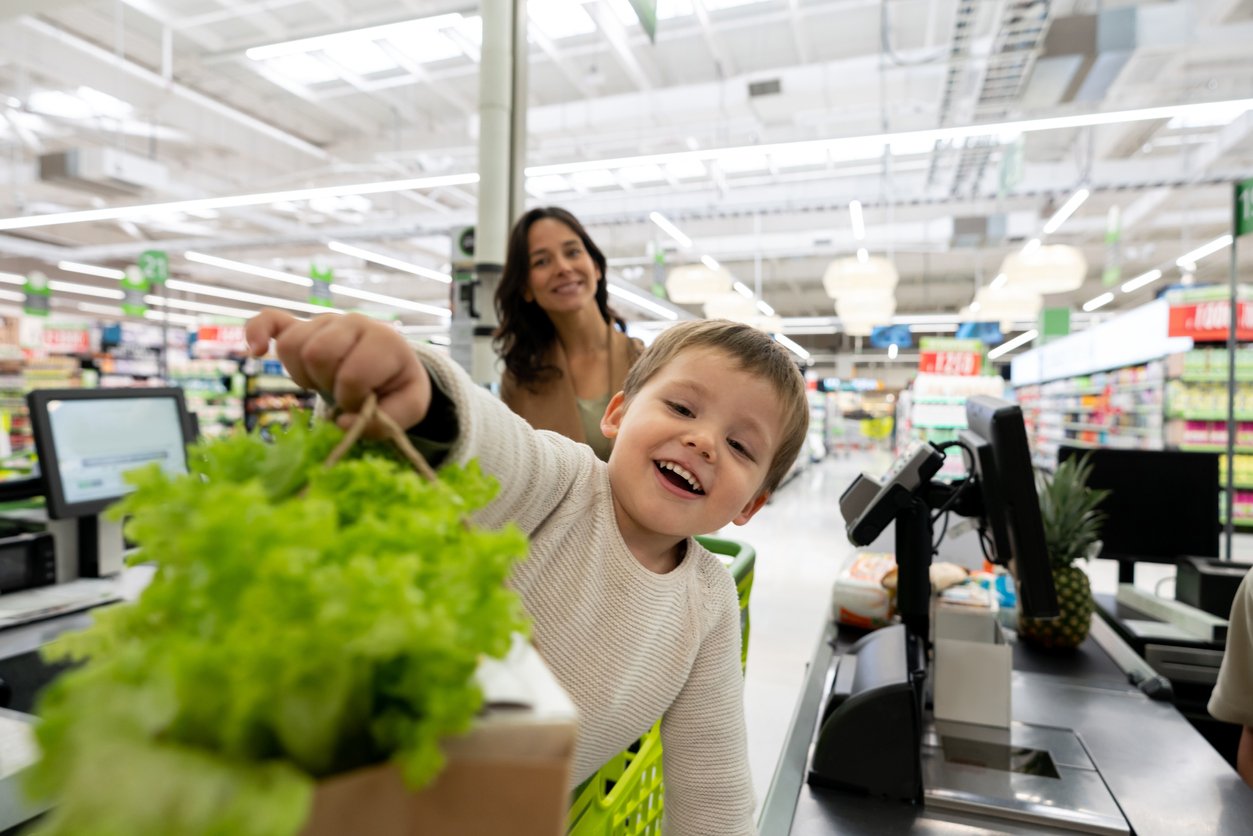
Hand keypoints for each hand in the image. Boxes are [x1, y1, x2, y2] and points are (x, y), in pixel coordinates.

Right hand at [244, 310, 430, 435]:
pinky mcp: (302, 325)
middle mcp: (352, 323)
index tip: (363, 403)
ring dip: (302, 374)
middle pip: (316, 353)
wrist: (391, 365)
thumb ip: (385, 422)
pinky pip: (269, 320)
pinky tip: (256, 350)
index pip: (352, 375)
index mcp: (384, 341)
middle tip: (341, 392)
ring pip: (291, 344)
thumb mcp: (409, 408)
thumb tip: (342, 423)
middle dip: (325, 384)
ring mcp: (325, 321)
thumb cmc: (397, 386)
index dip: (352, 399)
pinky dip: (257, 333)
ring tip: (322, 381)